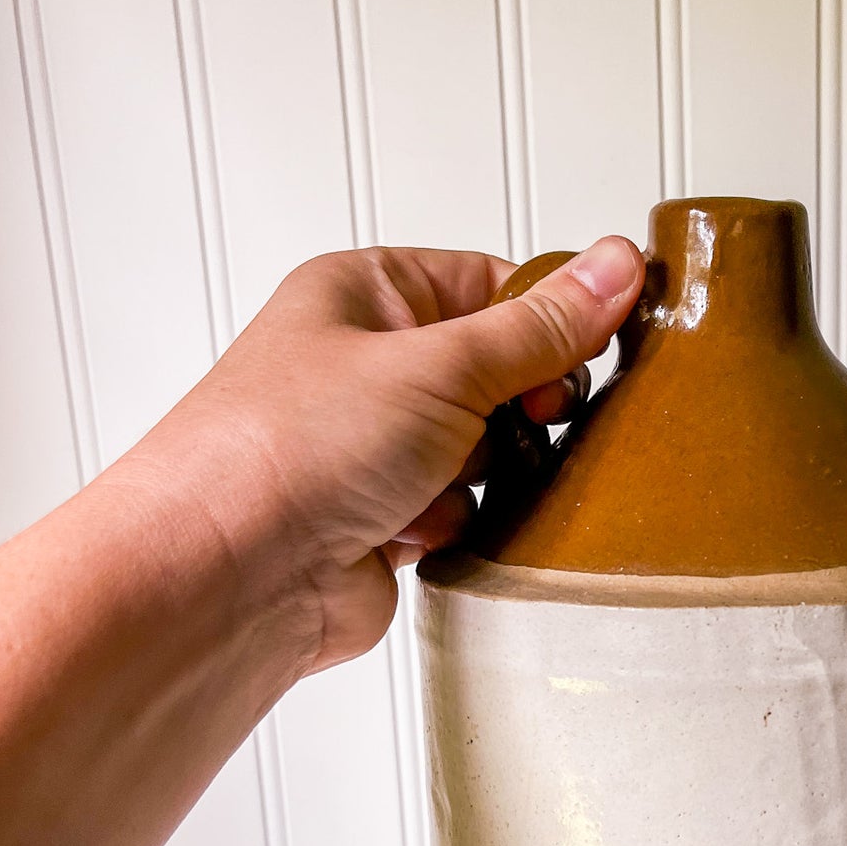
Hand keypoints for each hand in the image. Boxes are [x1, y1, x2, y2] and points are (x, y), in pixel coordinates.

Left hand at [113, 237, 644, 672]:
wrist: (231, 580)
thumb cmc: (291, 450)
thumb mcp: (440, 364)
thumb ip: (539, 327)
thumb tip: (616, 265)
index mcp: (365, 293)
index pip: (491, 283)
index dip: (549, 317)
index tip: (593, 349)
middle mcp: (367, 364)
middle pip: (497, 371)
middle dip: (517, 407)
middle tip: (526, 422)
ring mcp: (375, 446)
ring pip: (487, 449)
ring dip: (484, 473)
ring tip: (443, 483)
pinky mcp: (386, 520)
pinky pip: (465, 511)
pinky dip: (457, 524)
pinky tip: (418, 530)